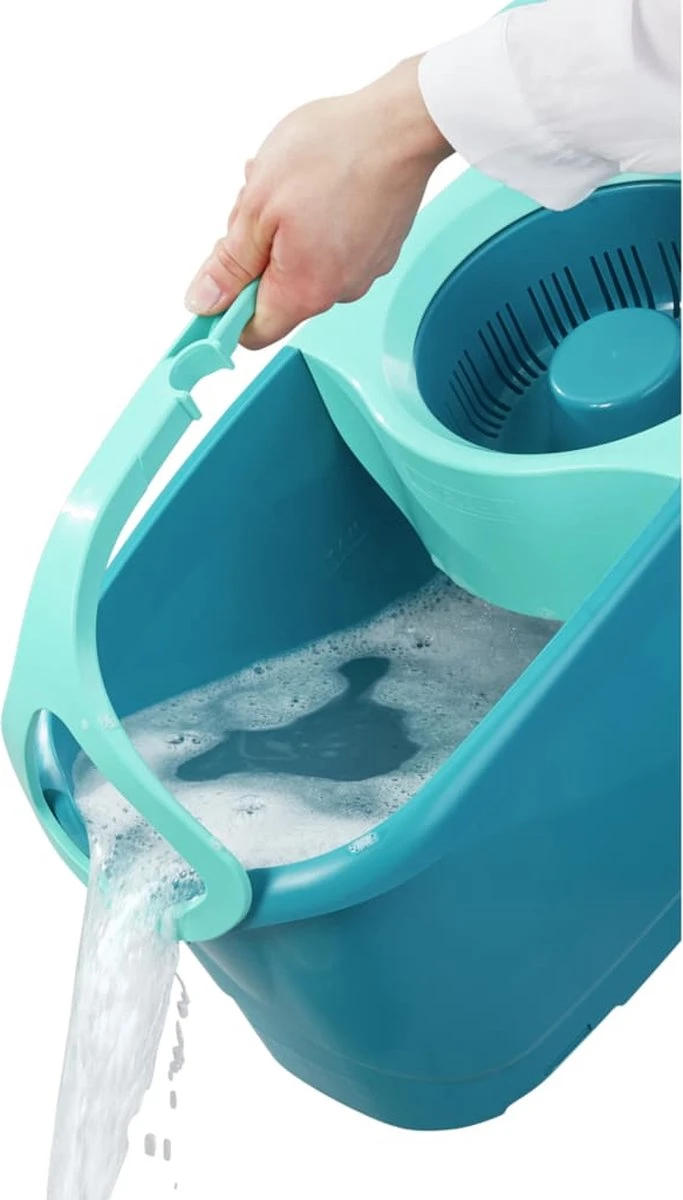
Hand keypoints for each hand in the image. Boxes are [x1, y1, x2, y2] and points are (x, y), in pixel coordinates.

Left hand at [184, 56, 451, 348]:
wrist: (400, 125)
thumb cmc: (334, 154)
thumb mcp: (257, 206)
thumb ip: (229, 264)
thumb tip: (204, 301)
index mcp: (304, 291)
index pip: (253, 333)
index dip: (227, 308)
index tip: (218, 277)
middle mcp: (339, 291)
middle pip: (278, 294)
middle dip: (258, 254)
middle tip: (257, 206)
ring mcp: (364, 270)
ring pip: (304, 266)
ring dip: (286, 232)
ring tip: (292, 186)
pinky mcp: (379, 248)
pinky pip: (333, 247)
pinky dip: (317, 223)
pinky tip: (319, 186)